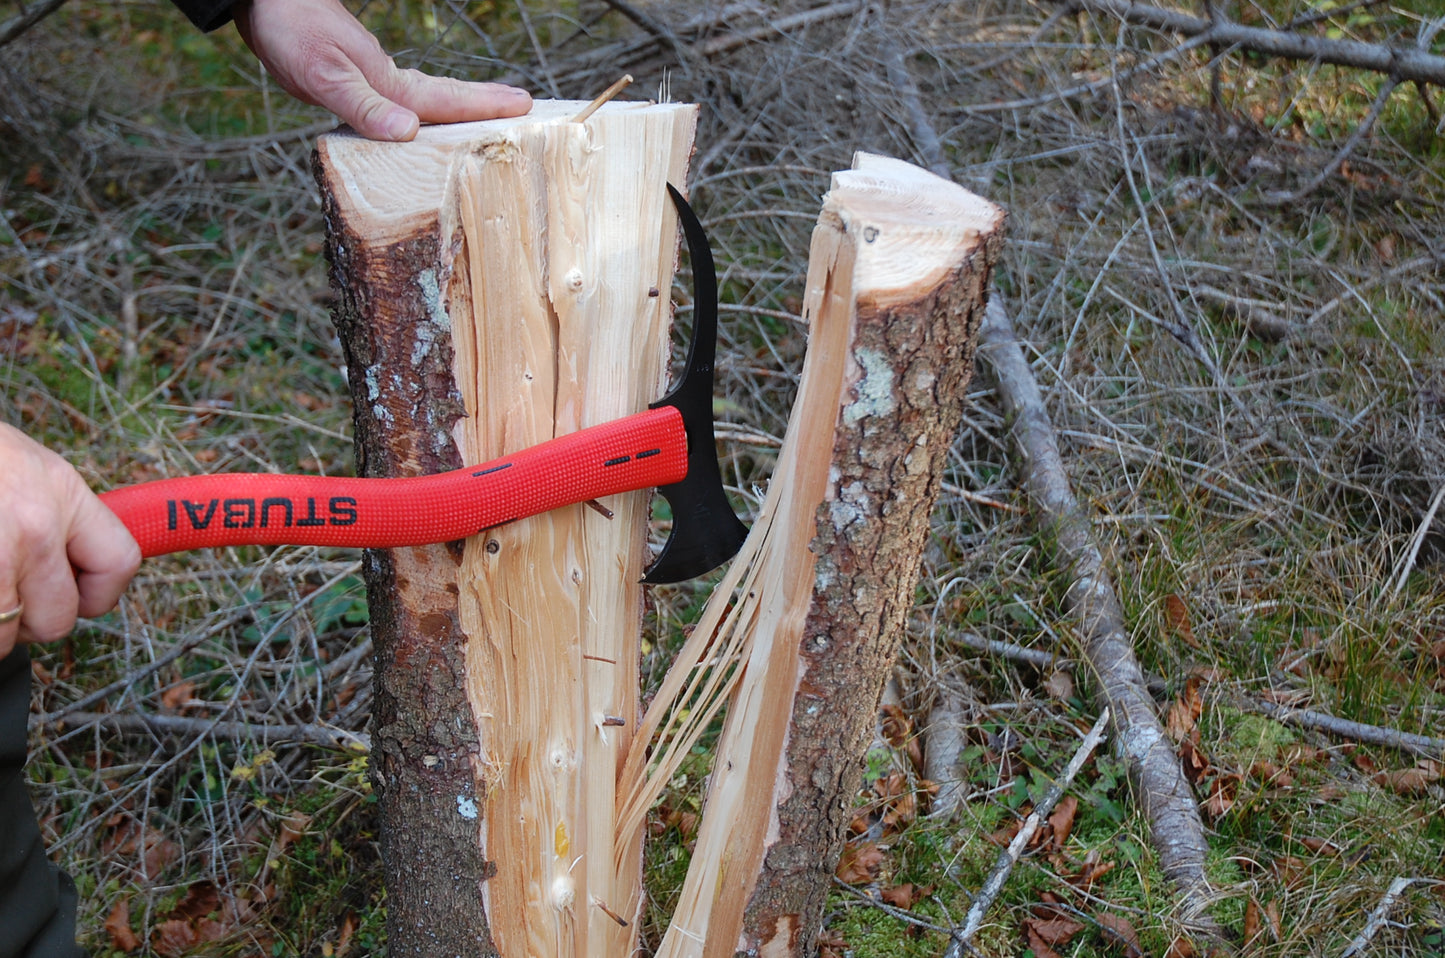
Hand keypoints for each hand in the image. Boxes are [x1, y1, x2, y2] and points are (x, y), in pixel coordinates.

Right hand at [0, 424, 140, 658]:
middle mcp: (34, 527)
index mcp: (62, 494)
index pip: (118, 563)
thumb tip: (65, 569)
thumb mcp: (21, 466)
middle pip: (56, 619)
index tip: (76, 597)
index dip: (97, 594)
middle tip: (2, 599)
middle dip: (27, 622)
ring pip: (3, 640)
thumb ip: (53, 514)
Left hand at [233, 0, 531, 140]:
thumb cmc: (292, 31)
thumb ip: (365, 107)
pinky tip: (421, 118)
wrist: (265, 1)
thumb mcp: (324, 76)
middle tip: (526, 106)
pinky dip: (426, 109)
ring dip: (461, 105)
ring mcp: (375, 80)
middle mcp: (390, 82)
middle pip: (449, 96)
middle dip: (487, 103)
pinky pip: (404, 102)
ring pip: (429, 98)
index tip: (526, 107)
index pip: (448, 100)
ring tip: (489, 112)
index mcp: (391, 84)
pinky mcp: (358, 80)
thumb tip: (409, 132)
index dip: (486, 106)